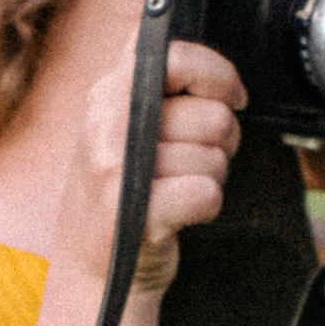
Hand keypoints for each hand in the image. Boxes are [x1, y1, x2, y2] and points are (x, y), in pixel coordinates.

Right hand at [48, 37, 242, 306]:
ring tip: (179, 189)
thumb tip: (215, 71)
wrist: (92, 271)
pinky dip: (208, 207)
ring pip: (214, 157)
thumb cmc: (120, 193)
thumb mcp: (121, 127)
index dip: (217, 72)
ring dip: (212, 177)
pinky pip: (207, 193)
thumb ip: (156, 89)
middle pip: (212, 114)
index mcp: (108, 94)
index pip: (174, 54)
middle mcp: (108, 126)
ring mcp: (117, 170)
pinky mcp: (137, 213)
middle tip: (198, 158)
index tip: (232, 95)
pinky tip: (182, 213)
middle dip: (223, 140)